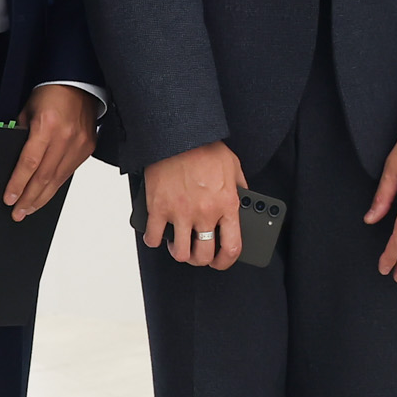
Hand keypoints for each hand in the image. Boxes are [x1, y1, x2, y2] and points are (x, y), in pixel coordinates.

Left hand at [7, 85, 96, 215]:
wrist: (80, 83)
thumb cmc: (53, 91)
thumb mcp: (28, 110)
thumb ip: (22, 135)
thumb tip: (15, 159)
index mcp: (47, 127)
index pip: (29, 163)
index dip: (18, 184)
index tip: (10, 198)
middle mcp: (65, 138)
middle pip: (44, 177)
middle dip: (29, 198)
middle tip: (18, 212)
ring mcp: (78, 145)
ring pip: (58, 179)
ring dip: (42, 197)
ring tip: (30, 209)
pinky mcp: (86, 149)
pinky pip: (69, 173)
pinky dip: (56, 186)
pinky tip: (47, 193)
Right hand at [143, 142, 246, 268]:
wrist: (178, 135)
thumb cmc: (205, 147)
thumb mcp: (233, 167)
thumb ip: (239, 188)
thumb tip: (244, 201)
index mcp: (226, 205)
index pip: (232, 248)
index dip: (226, 262)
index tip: (220, 262)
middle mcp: (205, 213)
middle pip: (203, 255)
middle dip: (201, 260)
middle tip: (198, 254)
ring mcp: (180, 213)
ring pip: (179, 252)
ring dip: (179, 253)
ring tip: (179, 246)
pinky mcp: (158, 208)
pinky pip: (153, 237)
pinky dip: (154, 240)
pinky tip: (157, 235)